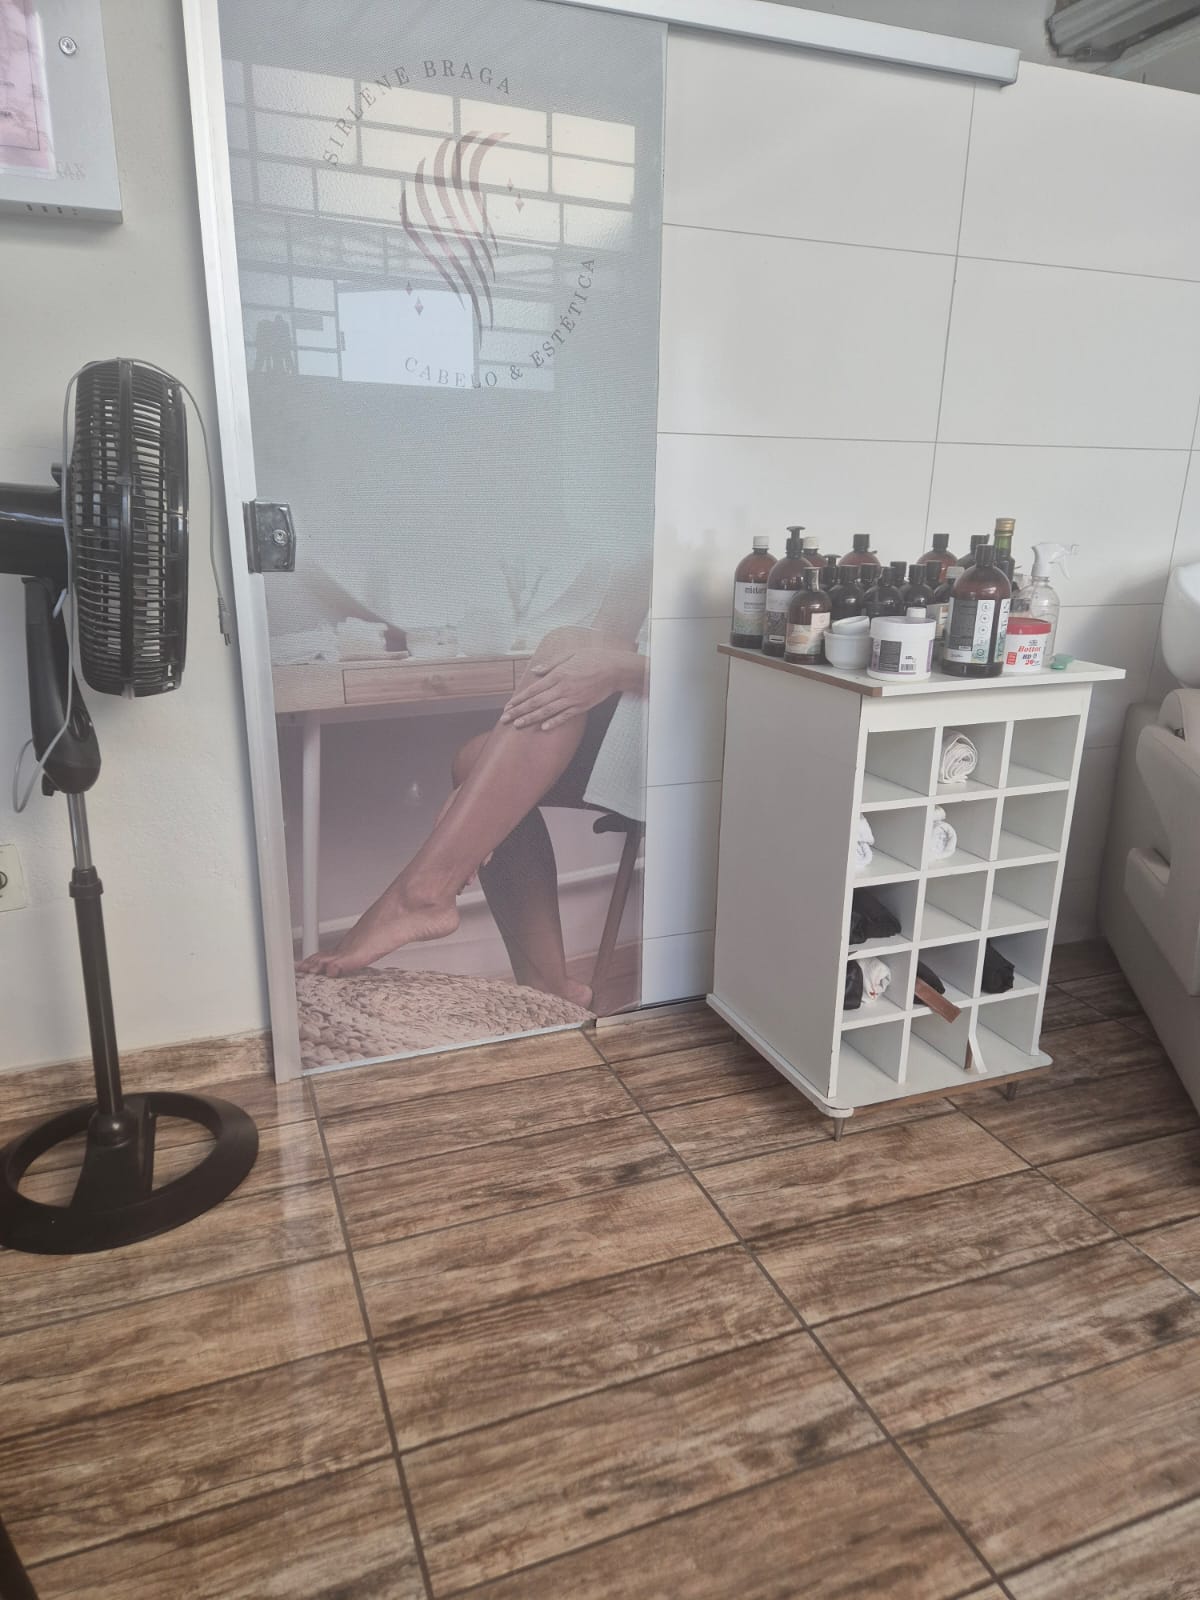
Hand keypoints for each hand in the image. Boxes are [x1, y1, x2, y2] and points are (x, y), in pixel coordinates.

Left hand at [500, 647, 643, 729]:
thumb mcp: (570, 654)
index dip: (519, 699)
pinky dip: (554, 722)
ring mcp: (572, 699)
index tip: (508, 706)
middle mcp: (562, 688)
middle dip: (519, 711)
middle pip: (536, 702)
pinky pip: (565, 716)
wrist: (614, 669)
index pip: (533, 689)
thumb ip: (551, 663)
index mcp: (558, 674)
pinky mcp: (582, 706)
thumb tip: (536, 672)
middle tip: (505, 719)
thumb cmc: (592, 658)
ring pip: (547, 711)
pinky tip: (543, 728)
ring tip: (518, 725)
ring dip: (531, 719)